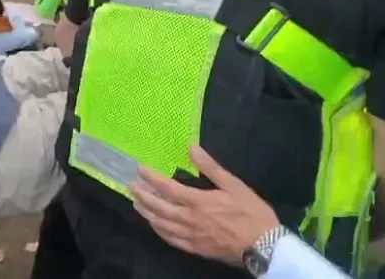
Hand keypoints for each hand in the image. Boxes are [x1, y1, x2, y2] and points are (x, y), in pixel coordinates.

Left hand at [129, 146, 278, 265]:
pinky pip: (171, 239)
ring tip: (136, 204)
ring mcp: (191, 235)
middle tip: (131, 187)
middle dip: (143, 196)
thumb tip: (192, 148)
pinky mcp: (195, 248)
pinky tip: (154, 225)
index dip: (151, 178)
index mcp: (198, 201)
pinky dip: (159, 231)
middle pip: (159, 207)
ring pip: (161, 224)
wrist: (264, 246)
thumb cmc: (251, 213)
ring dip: (147, 213)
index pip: (167, 187)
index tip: (140, 169)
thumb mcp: (234, 185)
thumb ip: (211, 167)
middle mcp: (189, 219)